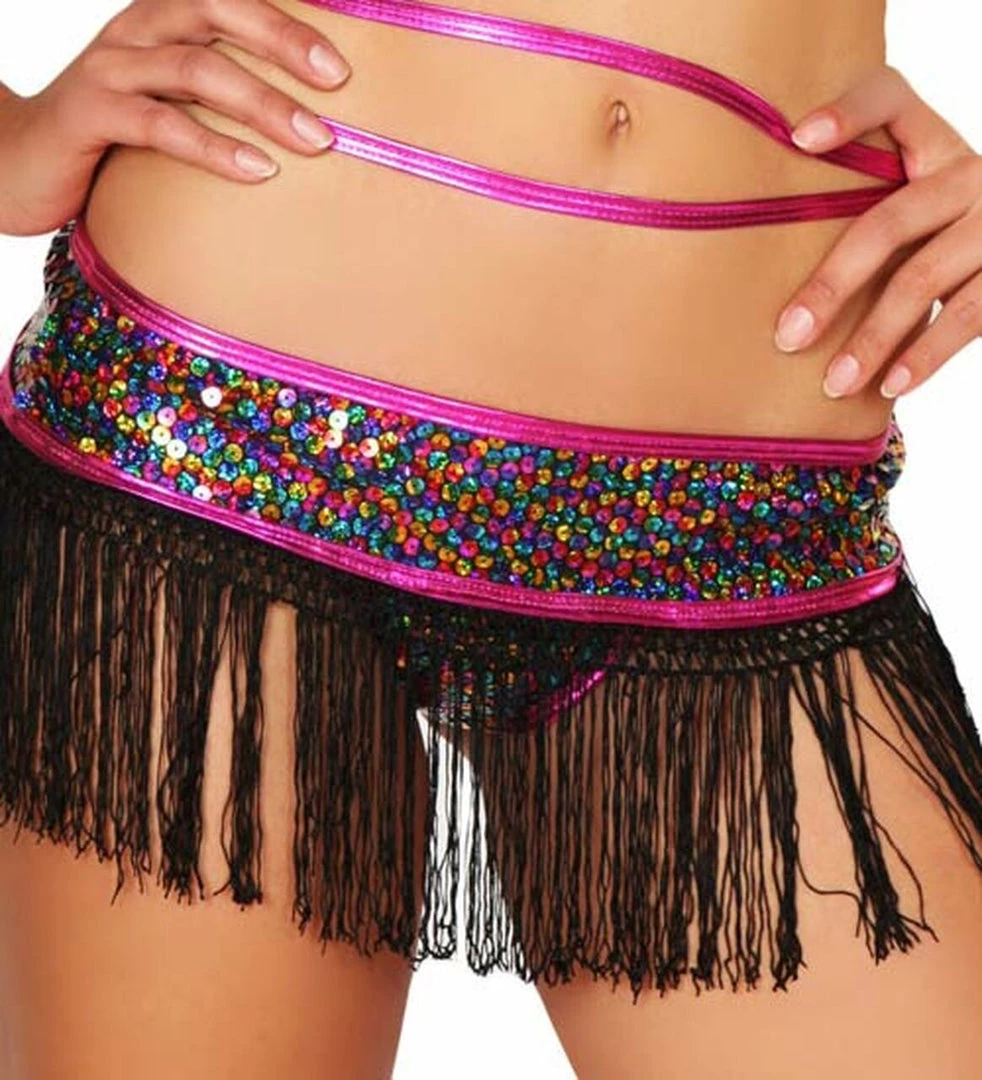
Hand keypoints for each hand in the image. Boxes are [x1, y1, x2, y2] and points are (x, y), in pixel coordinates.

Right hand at [0, 0, 351, 235]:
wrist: (18, 160)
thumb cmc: (114, 137)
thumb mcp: (173, 107)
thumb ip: (224, 101)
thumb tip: (310, 125)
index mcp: (165, 20)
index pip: (232, 0)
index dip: (288, 19)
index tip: (344, 58)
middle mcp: (139, 29)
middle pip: (218, 12)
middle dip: (285, 44)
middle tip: (338, 83)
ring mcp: (111, 68)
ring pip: (196, 68)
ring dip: (263, 104)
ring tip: (315, 140)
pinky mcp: (90, 113)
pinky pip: (159, 123)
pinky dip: (213, 147)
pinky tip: (258, 170)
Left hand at [772, 65, 980, 399]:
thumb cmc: (938, 232)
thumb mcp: (911, 203)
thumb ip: (859, 209)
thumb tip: (752, 275)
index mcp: (932, 143)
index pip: (891, 99)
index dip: (848, 113)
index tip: (797, 138)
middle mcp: (966, 171)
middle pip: (888, 222)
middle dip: (831, 286)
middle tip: (788, 337)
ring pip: (922, 279)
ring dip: (873, 340)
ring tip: (833, 383)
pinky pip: (967, 316)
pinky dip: (924, 356)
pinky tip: (890, 387)